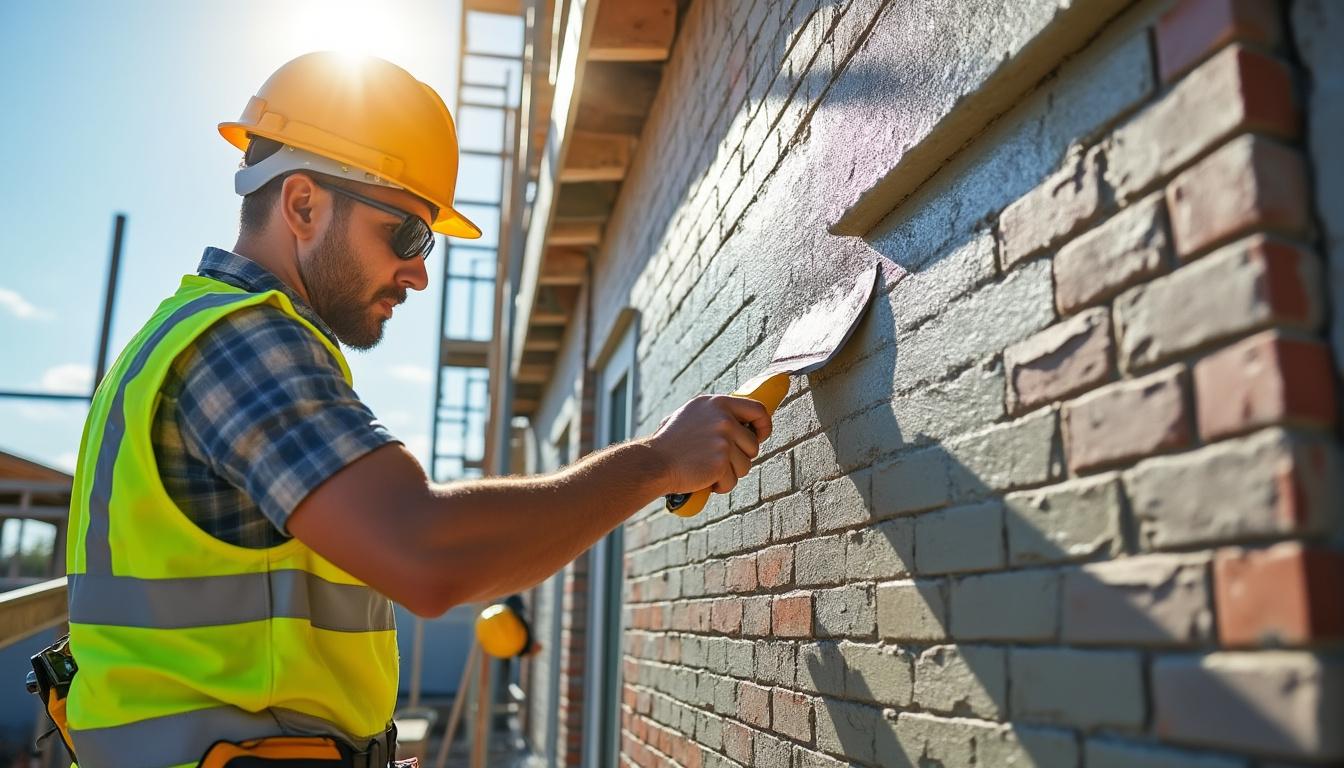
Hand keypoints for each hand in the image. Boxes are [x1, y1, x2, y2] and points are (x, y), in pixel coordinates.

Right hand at [647, 394, 771, 494]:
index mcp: (717, 403)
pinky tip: (703, 479)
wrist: (653, 462)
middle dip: (740, 457)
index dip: (764, 425)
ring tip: (707, 469)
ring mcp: (723, 440)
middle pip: (754, 444)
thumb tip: (740, 419)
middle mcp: (723, 419)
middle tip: (718, 460)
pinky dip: (720, 486)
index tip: (760, 435)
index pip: (757, 409)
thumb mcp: (691, 415)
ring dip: (729, 473)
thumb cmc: (669, 443)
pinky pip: (732, 481)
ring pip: (746, 465)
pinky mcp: (721, 462)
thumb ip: (715, 414)